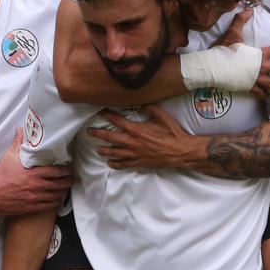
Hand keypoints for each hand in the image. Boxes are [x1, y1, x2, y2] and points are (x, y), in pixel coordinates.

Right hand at [0, 128, 73, 215]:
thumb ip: (17, 143)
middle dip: (68, 181)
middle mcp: (37, 186)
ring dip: (63, 192)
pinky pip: (48, 206)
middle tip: (72, 178)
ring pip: (56, 196)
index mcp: (33, 173)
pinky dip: (55, 202)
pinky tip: (57, 199)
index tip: (70, 168)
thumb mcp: (8, 157)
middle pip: (60, 184)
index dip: (66, 170)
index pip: (56, 171)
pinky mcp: (31, 207)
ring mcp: (35, 198)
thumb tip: (20, 130)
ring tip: (66, 188)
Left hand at [88, 106, 202, 169]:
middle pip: (109, 137)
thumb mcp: (162, 116)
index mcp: (136, 129)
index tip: (100, 112)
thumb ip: (149, 108)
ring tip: (97, 149)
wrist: (180, 151)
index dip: (106, 115)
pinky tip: (109, 162)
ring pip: (114, 152)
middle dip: (98, 134)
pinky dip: (115, 163)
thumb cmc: (173, 133)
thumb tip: (140, 106)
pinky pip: (123, 164)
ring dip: (103, 150)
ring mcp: (134, 154)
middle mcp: (132, 142)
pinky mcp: (139, 163)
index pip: (116, 121)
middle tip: (89, 131)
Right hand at [219, 9, 269, 99]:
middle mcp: (260, 68)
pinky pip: (258, 93)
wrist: (213, 68)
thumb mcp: (232, 33)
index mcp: (259, 54)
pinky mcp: (248, 87)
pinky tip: (268, 99)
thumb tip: (249, 8)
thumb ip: (241, 20)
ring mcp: (255, 79)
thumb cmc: (223, 51)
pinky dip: (263, 96)